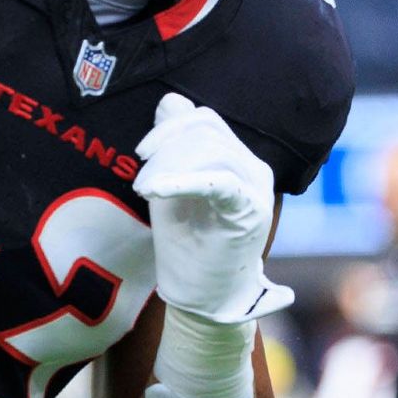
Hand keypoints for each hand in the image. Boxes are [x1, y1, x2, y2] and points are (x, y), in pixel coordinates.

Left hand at [134, 93, 292, 323]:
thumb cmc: (187, 244)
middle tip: (141, 181)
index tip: (141, 153)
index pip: (204, 120)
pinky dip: (183, 180)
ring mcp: (256, 189)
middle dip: (165, 147)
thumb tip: (170, 100)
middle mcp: (253, 168)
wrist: (203, 297)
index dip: (169, 127)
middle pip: (206, 130)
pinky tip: (155, 190)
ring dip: (169, 166)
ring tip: (146, 191)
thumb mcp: (171, 185)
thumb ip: (172, 146)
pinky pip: (218, 181)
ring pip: (211, 151)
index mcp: (236, 159)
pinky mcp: (250, 212)